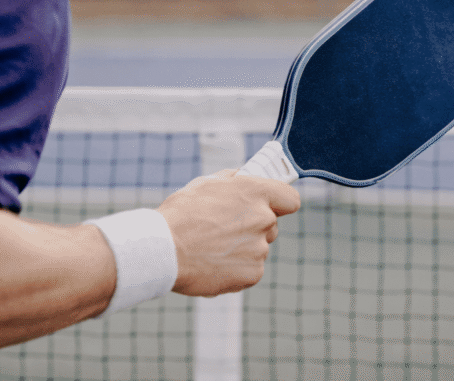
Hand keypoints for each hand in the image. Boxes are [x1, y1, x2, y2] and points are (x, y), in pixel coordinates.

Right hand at [158, 170, 300, 296]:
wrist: (163, 251)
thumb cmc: (180, 215)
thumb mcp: (206, 184)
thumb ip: (233, 181)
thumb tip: (244, 178)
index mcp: (255, 193)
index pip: (290, 199)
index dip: (280, 203)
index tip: (273, 206)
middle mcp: (263, 219)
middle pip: (271, 225)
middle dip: (254, 226)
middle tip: (226, 228)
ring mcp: (259, 249)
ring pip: (258, 248)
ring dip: (242, 248)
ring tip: (212, 246)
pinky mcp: (252, 274)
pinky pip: (250, 269)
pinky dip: (235, 268)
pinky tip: (213, 262)